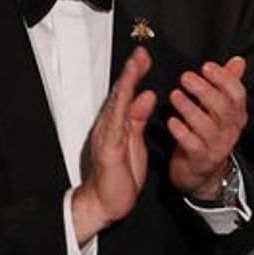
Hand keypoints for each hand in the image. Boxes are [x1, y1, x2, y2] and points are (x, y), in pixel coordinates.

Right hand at [71, 46, 156, 244]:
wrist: (105, 202)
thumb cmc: (120, 174)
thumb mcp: (135, 141)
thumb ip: (139, 117)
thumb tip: (148, 94)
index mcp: (118, 123)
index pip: (127, 94)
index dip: (135, 74)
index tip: (144, 56)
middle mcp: (109, 125)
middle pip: (120, 93)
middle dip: (130, 71)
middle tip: (140, 53)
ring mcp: (107, 136)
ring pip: (117, 105)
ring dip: (126, 84)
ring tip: (134, 66)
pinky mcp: (109, 149)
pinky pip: (115, 125)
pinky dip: (121, 109)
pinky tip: (126, 96)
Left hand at [168, 55, 247, 199]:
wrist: (201, 172)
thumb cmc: (207, 133)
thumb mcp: (219, 108)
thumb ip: (228, 84)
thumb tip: (239, 60)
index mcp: (236, 115)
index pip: (237, 94)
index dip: (223, 78)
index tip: (206, 66)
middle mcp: (230, 130)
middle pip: (222, 108)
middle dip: (204, 90)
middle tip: (184, 77)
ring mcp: (217, 147)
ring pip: (206, 126)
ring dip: (189, 108)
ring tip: (174, 95)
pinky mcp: (201, 159)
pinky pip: (192, 144)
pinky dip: (181, 132)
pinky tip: (170, 121)